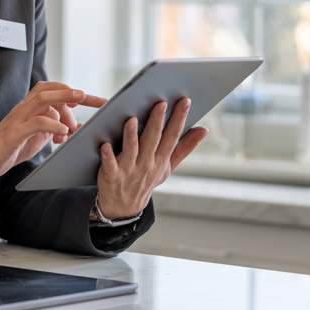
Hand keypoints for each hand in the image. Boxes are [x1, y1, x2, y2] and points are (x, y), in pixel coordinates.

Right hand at [0, 81, 104, 182]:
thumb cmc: (12, 146)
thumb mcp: (38, 135)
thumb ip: (53, 127)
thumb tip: (75, 126)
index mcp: (31, 107)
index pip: (54, 90)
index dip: (73, 91)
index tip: (94, 100)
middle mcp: (24, 108)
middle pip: (51, 90)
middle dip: (75, 93)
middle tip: (97, 102)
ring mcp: (18, 119)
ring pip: (42, 99)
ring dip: (64, 97)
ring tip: (81, 99)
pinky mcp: (14, 133)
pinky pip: (34, 123)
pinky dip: (51, 123)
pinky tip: (63, 131)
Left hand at [96, 98, 206, 218]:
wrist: (124, 207)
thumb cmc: (146, 180)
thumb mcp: (167, 166)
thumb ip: (184, 147)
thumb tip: (204, 129)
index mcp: (160, 159)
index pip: (172, 136)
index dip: (179, 119)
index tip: (185, 102)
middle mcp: (146, 163)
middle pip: (153, 140)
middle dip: (157, 122)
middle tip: (161, 103)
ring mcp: (129, 170)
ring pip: (131, 150)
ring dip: (131, 135)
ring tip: (131, 120)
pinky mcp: (112, 175)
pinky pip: (109, 165)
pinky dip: (107, 156)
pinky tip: (105, 145)